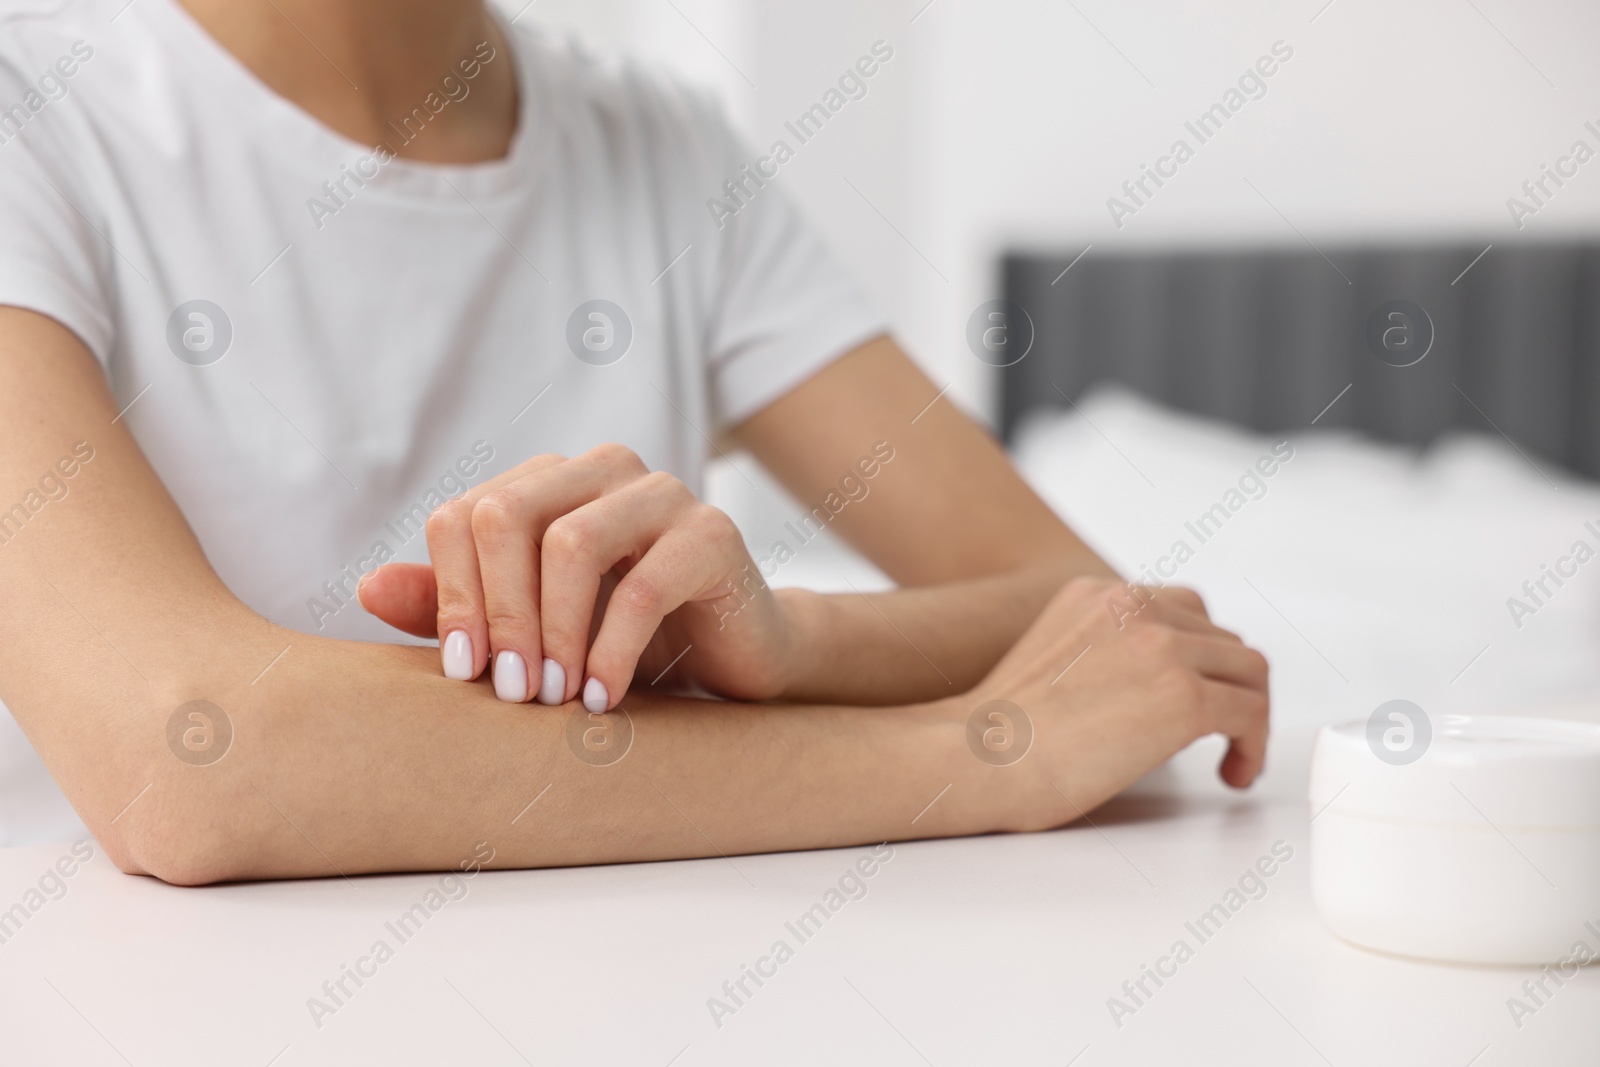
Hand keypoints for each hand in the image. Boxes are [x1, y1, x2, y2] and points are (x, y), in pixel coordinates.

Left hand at [356, 444, 793, 708]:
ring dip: (553, 635)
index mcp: (551, 484)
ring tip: (553, 699)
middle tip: (508, 691)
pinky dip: (609, 654)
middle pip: (508, 515)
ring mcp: (662, 493)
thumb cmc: (626, 640)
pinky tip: (601, 700)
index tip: (464, 674)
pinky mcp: (712, 534)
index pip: (465, 515)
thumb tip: (365, 589)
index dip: (452, 594)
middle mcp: (602, 470)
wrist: (736, 658)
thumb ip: (458, 607)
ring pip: (571, 544)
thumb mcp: (533, 629)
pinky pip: (641, 588)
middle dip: (499, 613)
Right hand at [963, 576, 1269, 826]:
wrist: (976, 760)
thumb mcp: (1050, 657)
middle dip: (1227, 686)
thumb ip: (1102, 651)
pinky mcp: (1183, 697)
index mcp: (1098, 595)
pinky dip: (1252, 746)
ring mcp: (1162, 648)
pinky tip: (1232, 773)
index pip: (1184, 609)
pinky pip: (1251, 713)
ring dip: (1248, 713)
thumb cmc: (1000, 735)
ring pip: (1248, 671)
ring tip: (1231, 755)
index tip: (1199, 694)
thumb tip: (1148, 689)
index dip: (1201, 658)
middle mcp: (1133, 607)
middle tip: (1221, 732)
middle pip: (1222, 638)